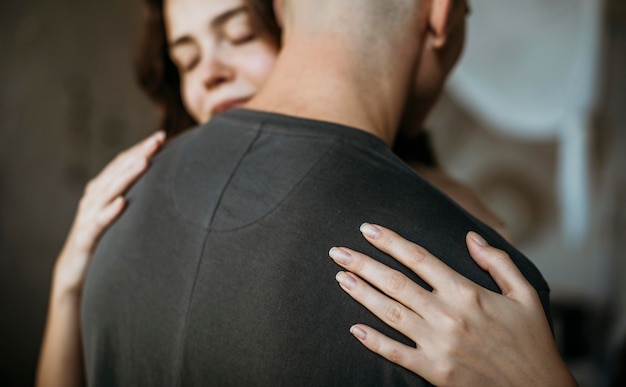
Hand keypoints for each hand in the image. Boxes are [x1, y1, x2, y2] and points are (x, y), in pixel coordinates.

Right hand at [53, 131, 164, 294]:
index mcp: (102, 189)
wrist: (75, 269)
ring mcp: (88, 215)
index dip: (141, 148)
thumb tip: (167, 183)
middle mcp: (94, 197)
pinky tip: (123, 203)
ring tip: (144, 162)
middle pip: (117, 171)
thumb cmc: (104, 238)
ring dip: (127, 176)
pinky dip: (110, 212)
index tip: (162, 136)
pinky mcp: (86, 236)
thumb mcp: (120, 214)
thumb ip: (136, 197)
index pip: (123, 162)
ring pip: (109, 191)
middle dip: (139, 154)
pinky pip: (99, 222)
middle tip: (158, 140)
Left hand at [329, 224, 575, 386]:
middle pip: (395, 282)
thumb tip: (470, 236)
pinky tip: (354, 329)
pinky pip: (397, 353)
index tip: (367, 229)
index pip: (419, 258)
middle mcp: (447, 315)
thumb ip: (497, 261)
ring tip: (340, 278)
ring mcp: (438, 344)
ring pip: (390, 313)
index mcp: (466, 292)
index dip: (390, 242)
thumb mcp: (526, 293)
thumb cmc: (531, 341)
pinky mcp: (434, 371)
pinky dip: (374, 341)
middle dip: (363, 264)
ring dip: (361, 294)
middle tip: (337, 251)